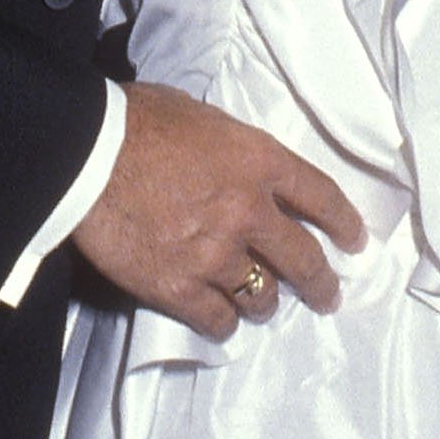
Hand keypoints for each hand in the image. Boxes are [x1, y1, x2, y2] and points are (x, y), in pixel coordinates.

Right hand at [74, 81, 364, 335]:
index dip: (344, 223)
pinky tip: (222, 321)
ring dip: (266, 303)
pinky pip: (217, 319)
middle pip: (304, 260)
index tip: (354, 241)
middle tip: (327, 295)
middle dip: (321, 283)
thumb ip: (232, 148)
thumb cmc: (134, 121)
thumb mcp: (200, 116)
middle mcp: (249, 212)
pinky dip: (224, 322)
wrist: (85, 155)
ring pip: (263, 297)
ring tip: (263, 307)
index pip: (322, 197)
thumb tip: (234, 164)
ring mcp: (216, 254)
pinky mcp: (179, 287)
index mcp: (259, 162)